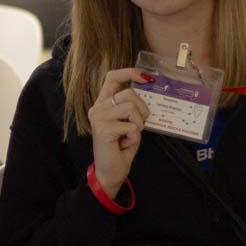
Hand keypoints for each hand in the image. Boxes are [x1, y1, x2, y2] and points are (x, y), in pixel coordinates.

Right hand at [88, 68, 151, 197]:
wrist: (109, 172)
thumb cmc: (120, 147)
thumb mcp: (128, 122)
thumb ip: (131, 106)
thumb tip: (147, 89)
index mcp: (102, 103)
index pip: (112, 77)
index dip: (129, 72)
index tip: (146, 77)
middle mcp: (97, 108)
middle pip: (128, 93)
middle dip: (142, 109)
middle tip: (139, 125)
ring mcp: (98, 118)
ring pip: (131, 108)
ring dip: (138, 124)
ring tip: (130, 135)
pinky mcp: (103, 129)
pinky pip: (132, 126)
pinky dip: (135, 137)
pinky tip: (124, 144)